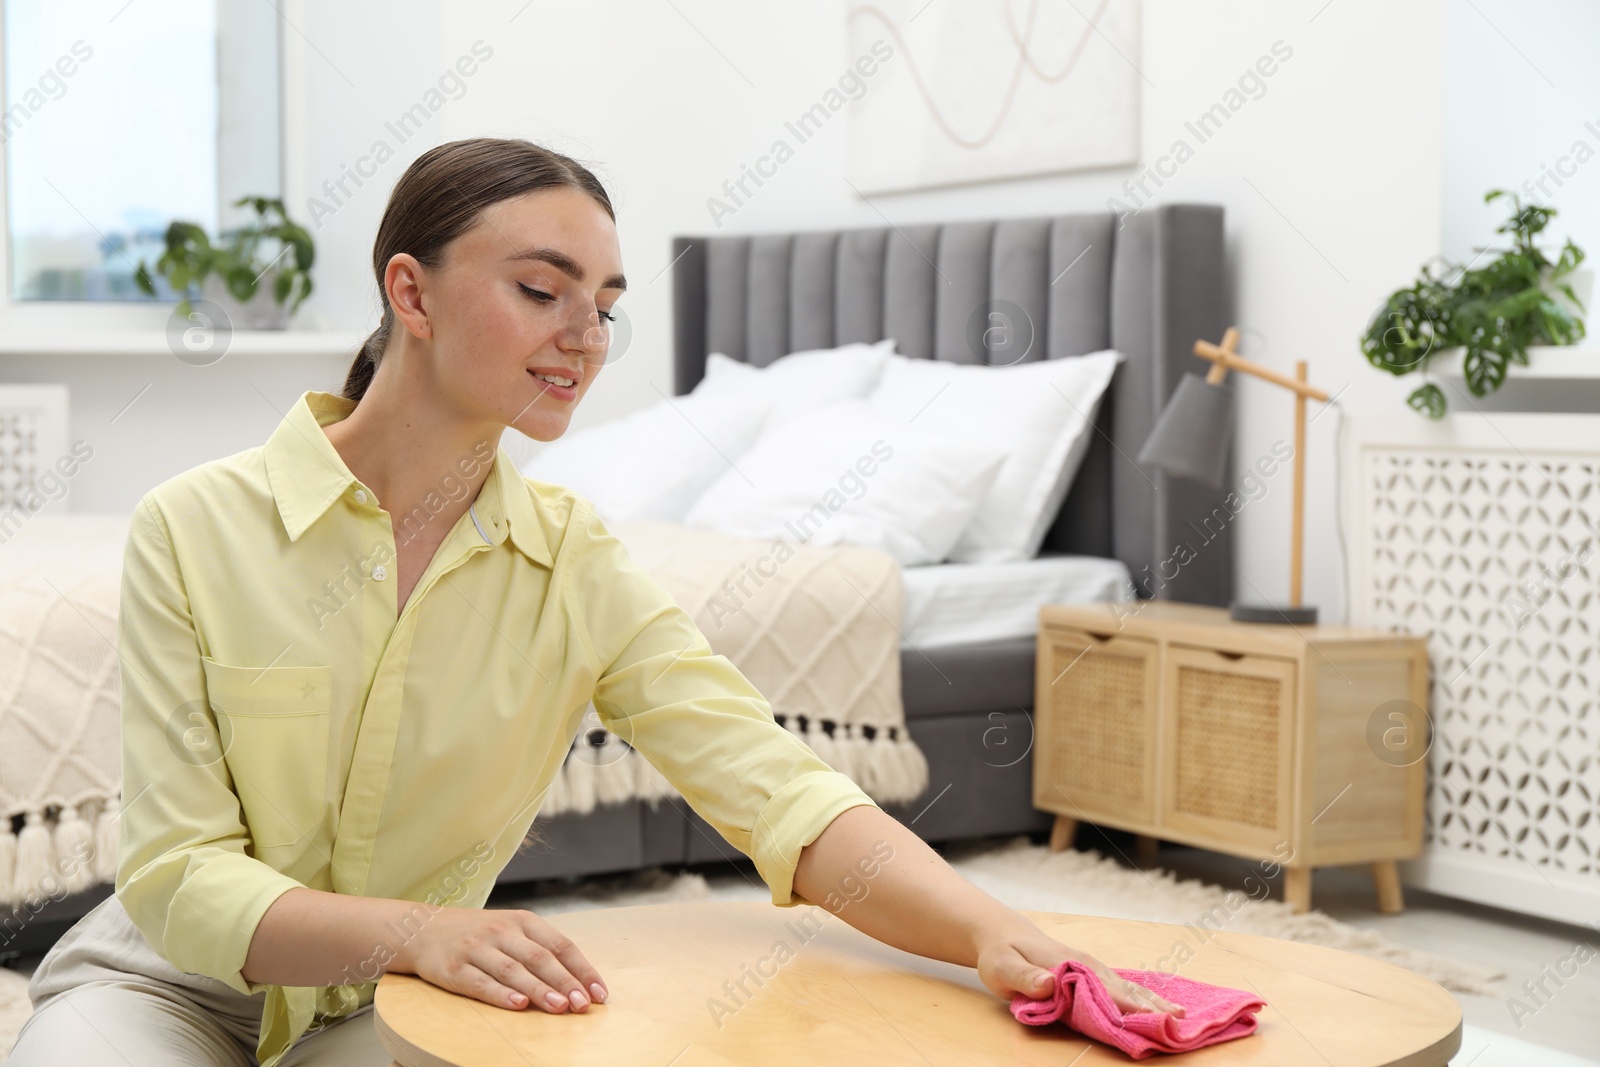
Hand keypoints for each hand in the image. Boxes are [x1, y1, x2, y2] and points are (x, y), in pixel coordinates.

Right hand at [391, 907, 607, 1013]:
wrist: (423, 928)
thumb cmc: (478, 934)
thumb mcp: (511, 931)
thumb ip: (539, 950)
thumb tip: (577, 982)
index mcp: (523, 921)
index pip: (560, 945)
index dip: (582, 969)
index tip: (600, 992)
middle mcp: (502, 931)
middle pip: (541, 958)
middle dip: (566, 982)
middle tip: (584, 1004)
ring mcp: (477, 948)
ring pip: (514, 971)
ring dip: (540, 990)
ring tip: (560, 1007)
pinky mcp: (455, 968)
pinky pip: (481, 983)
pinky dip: (501, 995)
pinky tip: (518, 1005)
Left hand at [975, 918, 1185, 1017]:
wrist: (1001, 934)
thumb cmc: (1001, 953)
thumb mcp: (1003, 966)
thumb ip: (1025, 977)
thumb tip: (1050, 984)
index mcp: (1068, 964)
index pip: (1103, 989)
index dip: (1129, 1006)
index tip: (1154, 1018)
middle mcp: (1085, 964)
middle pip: (1123, 988)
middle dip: (1152, 1005)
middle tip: (1181, 1020)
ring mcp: (1090, 967)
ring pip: (1126, 986)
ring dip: (1152, 1001)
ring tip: (1180, 1015)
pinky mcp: (1089, 973)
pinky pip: (1119, 986)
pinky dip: (1140, 997)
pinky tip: (1155, 1005)